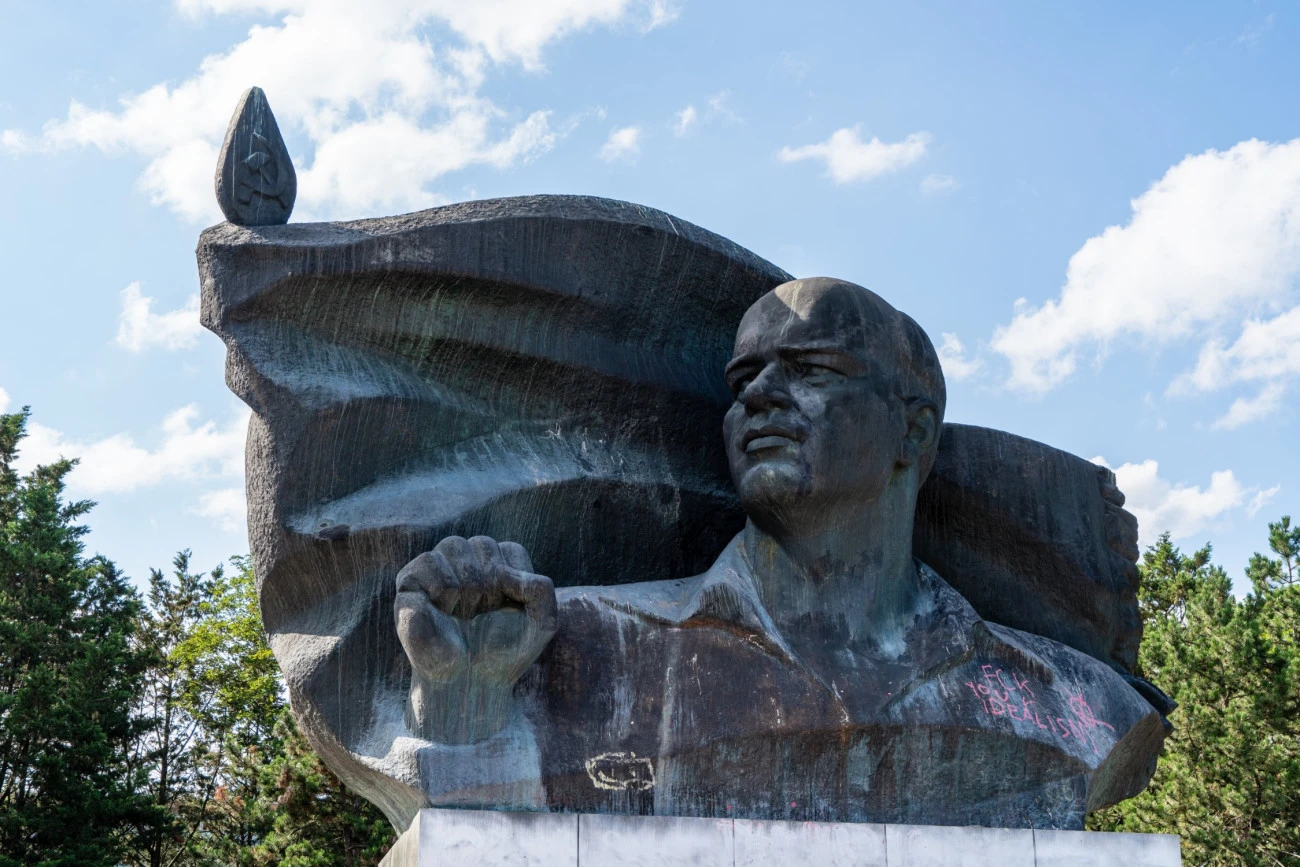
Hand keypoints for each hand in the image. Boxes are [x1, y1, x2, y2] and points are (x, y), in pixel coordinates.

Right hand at [394, 535, 555, 741]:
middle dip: (489, 581)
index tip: (510, 611)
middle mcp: (468, 563)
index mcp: (499, 566)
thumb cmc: (504, 653)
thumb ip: (543, 591)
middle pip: (482, 544)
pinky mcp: (411, 584)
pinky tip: (445, 607)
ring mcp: (438, 571)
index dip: (513, 582)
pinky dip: (440, 584)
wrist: (469, 685)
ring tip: (465, 612)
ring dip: (465, 582)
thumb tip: (513, 572)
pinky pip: (425, 562)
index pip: (510, 552)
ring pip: (453, 545)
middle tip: (484, 614)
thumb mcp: (542, 624)